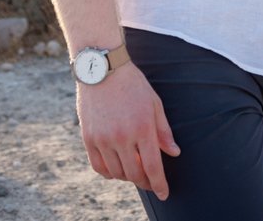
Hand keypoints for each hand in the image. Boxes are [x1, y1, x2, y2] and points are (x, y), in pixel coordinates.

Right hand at [75, 65, 180, 198]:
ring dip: (127, 177)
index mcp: (142, 127)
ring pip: (116, 173)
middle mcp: (122, 136)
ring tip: (135, 171)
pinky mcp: (88, 138)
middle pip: (134, 174)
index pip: (152, 166)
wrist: (102, 68)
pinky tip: (117, 168)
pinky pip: (98, 166)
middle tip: (151, 183)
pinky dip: (109, 172)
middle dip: (145, 183)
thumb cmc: (133, 84)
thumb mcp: (154, 103)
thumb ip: (163, 131)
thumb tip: (174, 153)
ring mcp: (103, 138)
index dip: (159, 184)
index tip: (164, 193)